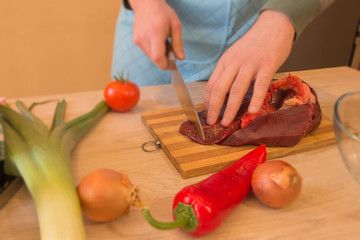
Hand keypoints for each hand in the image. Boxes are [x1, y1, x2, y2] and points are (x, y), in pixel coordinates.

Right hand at [129, 0, 184, 69]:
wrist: (146, 3)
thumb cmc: (163, 13)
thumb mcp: (176, 26)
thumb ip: (178, 43)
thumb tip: (181, 58)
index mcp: (155, 33)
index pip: (158, 57)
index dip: (165, 65)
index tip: (172, 65)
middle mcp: (144, 38)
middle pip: (154, 59)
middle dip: (164, 59)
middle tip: (170, 49)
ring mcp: (138, 40)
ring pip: (150, 56)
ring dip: (158, 54)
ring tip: (163, 41)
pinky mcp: (135, 40)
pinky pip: (146, 51)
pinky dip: (153, 50)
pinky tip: (156, 39)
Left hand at [204, 10, 294, 126]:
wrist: (273, 26)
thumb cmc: (253, 45)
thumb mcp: (235, 56)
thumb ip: (228, 72)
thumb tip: (222, 94)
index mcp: (225, 62)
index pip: (211, 85)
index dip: (207, 102)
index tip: (207, 114)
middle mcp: (234, 63)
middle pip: (219, 89)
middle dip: (213, 108)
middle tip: (211, 123)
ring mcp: (250, 64)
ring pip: (237, 90)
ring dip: (230, 109)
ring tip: (226, 122)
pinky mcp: (267, 65)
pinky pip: (260, 84)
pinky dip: (256, 99)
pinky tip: (252, 111)